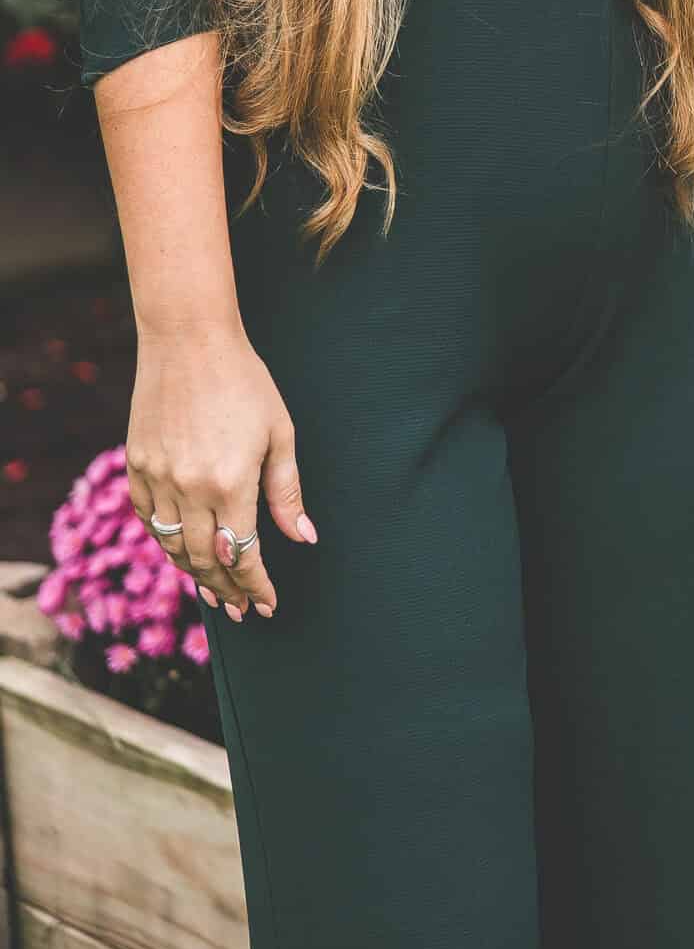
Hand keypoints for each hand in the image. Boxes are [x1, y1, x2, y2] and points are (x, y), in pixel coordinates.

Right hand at [125, 327, 315, 622]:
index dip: (255, 585)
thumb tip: (302, 537)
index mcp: (230, 482)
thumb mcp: (279, 432)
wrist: (188, 339)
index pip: (242, 554)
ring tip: (214, 589)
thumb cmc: (244, 381)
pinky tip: (181, 547)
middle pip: (204, 560)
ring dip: (194, 573)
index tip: (267, 604)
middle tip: (240, 609)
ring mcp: (157, 477)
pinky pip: (147, 518)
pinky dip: (164, 539)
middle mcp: (189, 487)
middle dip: (226, 590)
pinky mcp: (136, 465)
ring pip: (171, 546)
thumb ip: (286, 491)